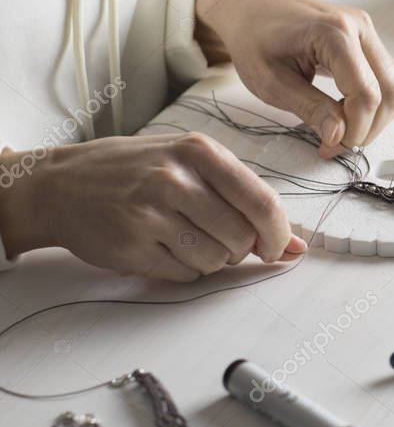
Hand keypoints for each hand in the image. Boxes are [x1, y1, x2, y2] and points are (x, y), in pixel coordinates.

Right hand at [0, 133, 305, 280]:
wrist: (61, 184)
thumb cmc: (136, 170)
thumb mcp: (192, 164)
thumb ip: (245, 198)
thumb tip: (298, 245)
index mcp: (199, 152)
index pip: (262, 203)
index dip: (279, 234)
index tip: (278, 247)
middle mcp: (174, 179)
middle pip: (242, 238)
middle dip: (241, 250)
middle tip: (222, 240)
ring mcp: (149, 213)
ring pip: (215, 260)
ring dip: (211, 260)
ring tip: (186, 238)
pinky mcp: (131, 246)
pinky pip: (184, 274)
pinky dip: (184, 269)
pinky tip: (163, 247)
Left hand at [195, 0, 393, 157]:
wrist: (251, 8)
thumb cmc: (254, 40)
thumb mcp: (271, 82)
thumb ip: (310, 109)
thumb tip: (339, 137)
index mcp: (334, 32)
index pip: (366, 93)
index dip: (355, 129)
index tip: (330, 146)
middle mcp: (360, 27)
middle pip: (391, 92)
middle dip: (370, 127)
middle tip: (337, 142)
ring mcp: (368, 31)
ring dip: (377, 117)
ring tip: (341, 126)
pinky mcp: (369, 40)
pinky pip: (389, 79)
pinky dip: (376, 103)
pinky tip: (346, 109)